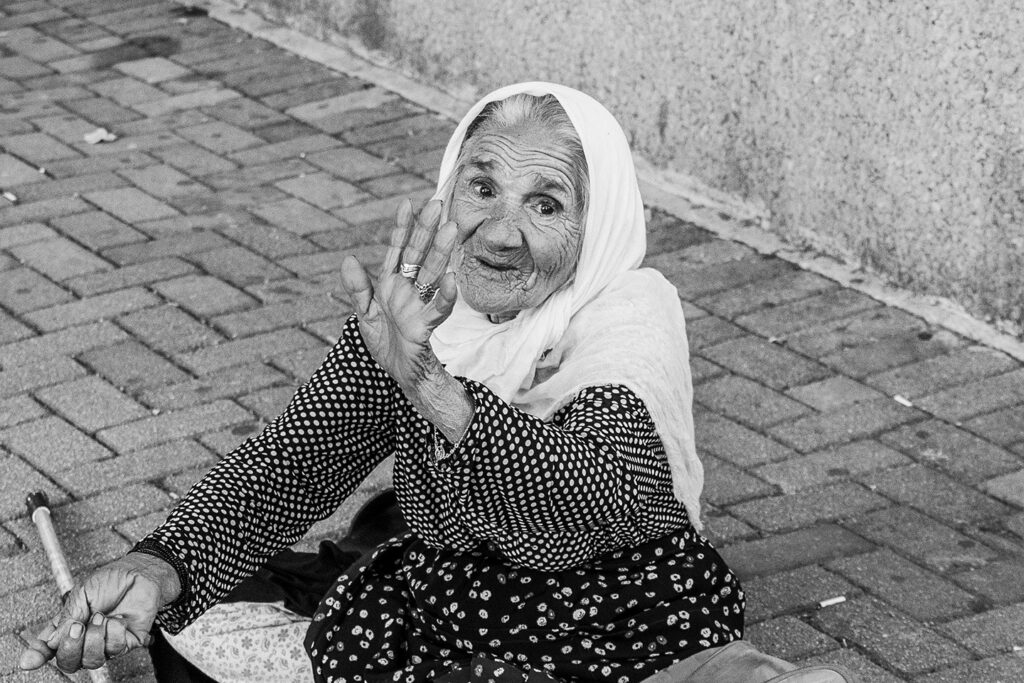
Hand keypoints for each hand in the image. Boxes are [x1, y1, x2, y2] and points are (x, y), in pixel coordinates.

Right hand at [19, 553, 180, 672]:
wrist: (141, 573)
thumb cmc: (113, 579)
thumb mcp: (82, 594)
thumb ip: (67, 618)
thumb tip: (50, 642)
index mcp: (69, 625)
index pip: (49, 647)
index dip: (37, 656)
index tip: (29, 661)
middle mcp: (86, 638)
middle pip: (69, 662)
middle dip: (70, 647)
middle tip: (78, 626)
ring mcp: (106, 642)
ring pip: (91, 661)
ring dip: (94, 638)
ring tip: (102, 617)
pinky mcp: (126, 643)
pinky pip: (115, 650)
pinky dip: (114, 633)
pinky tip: (118, 620)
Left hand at [341, 198, 458, 391]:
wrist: (400, 373)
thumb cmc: (386, 343)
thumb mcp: (364, 314)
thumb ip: (357, 288)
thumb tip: (349, 259)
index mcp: (391, 285)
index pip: (397, 250)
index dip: (402, 227)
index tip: (408, 203)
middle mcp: (407, 291)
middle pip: (418, 255)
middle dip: (426, 231)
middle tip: (438, 206)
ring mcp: (417, 306)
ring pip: (431, 275)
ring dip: (441, 253)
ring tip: (451, 230)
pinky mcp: (423, 327)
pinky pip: (437, 309)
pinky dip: (445, 296)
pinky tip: (452, 280)